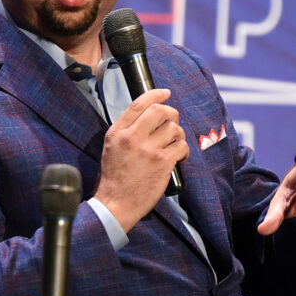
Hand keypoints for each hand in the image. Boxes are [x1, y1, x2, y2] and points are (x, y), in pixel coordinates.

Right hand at [94, 88, 189, 230]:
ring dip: (179, 134)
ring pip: (174, 128)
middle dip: (171, 114)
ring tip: (174, 144)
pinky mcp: (162, 162)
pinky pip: (182, 146)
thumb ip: (126, 130)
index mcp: (118, 132)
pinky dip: (184, 150)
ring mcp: (149, 149)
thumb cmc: (115, 177)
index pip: (138, 104)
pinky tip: (179, 157)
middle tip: (173, 123)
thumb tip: (147, 115)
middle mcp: (132, 137)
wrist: (116, 203)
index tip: (165, 93)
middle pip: (160, 111)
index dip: (155, 95)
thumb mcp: (111, 146)